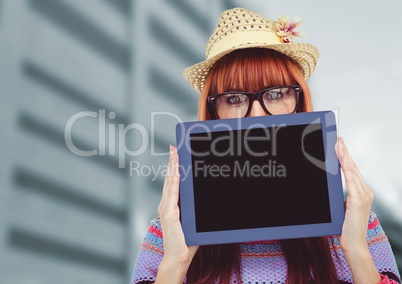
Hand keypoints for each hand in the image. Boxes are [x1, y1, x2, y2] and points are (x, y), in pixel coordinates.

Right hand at [156, 145, 198, 282]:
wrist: (178, 256)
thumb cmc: (187, 241)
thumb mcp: (192, 221)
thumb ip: (195, 211)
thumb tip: (207, 200)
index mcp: (171, 206)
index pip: (172, 183)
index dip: (174, 169)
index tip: (176, 156)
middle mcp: (166, 204)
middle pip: (170, 179)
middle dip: (172, 163)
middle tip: (174, 148)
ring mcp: (166, 208)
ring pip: (170, 182)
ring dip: (173, 167)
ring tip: (174, 153)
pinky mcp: (169, 212)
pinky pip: (172, 192)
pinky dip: (174, 180)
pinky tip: (176, 170)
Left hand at [335, 137, 380, 283]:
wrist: (353, 244)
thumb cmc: (346, 228)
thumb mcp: (344, 208)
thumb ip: (343, 198)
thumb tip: (335, 189)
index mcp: (362, 193)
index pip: (353, 171)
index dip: (347, 158)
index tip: (341, 146)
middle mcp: (365, 192)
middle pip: (354, 167)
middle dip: (345, 152)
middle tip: (339, 139)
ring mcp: (364, 196)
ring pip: (353, 171)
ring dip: (345, 156)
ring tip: (339, 144)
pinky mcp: (359, 200)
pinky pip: (351, 180)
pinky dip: (346, 168)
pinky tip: (342, 160)